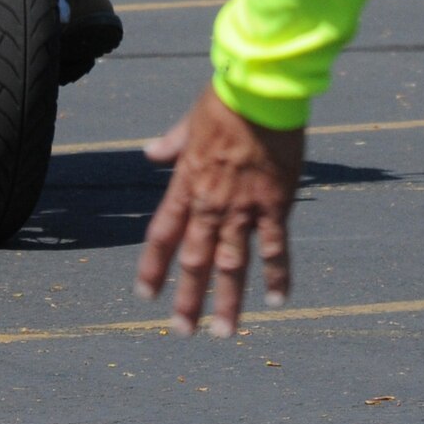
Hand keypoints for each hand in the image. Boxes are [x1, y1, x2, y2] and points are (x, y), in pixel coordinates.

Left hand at [135, 84, 304, 337]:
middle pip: (195, 259)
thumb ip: (172, 144)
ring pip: (232, 263)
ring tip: (224, 332)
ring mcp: (242, 207)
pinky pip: (275, 247)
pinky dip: (276, 276)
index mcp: (186, 182)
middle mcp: (210, 202)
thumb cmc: (226, 99)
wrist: (261, 91)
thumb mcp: (189, 120)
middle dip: (188, 298)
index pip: (162, 234)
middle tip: (183, 332)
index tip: (146, 296)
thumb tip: (149, 152)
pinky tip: (277, 301)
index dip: (153, 267)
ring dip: (228, 300)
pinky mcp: (274, 204)